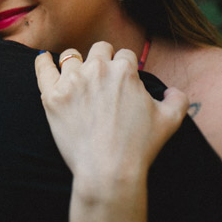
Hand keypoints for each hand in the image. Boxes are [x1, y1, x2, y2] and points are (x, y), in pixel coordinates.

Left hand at [34, 41, 189, 198]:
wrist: (108, 171)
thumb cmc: (139, 147)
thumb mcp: (170, 121)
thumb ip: (178, 99)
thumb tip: (172, 91)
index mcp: (125, 70)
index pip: (124, 55)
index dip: (126, 68)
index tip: (122, 83)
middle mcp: (97, 69)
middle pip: (99, 49)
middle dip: (103, 60)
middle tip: (102, 81)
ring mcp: (72, 81)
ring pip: (71, 57)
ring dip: (77, 64)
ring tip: (78, 79)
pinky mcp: (52, 96)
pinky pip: (43, 69)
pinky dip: (43, 63)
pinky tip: (44, 61)